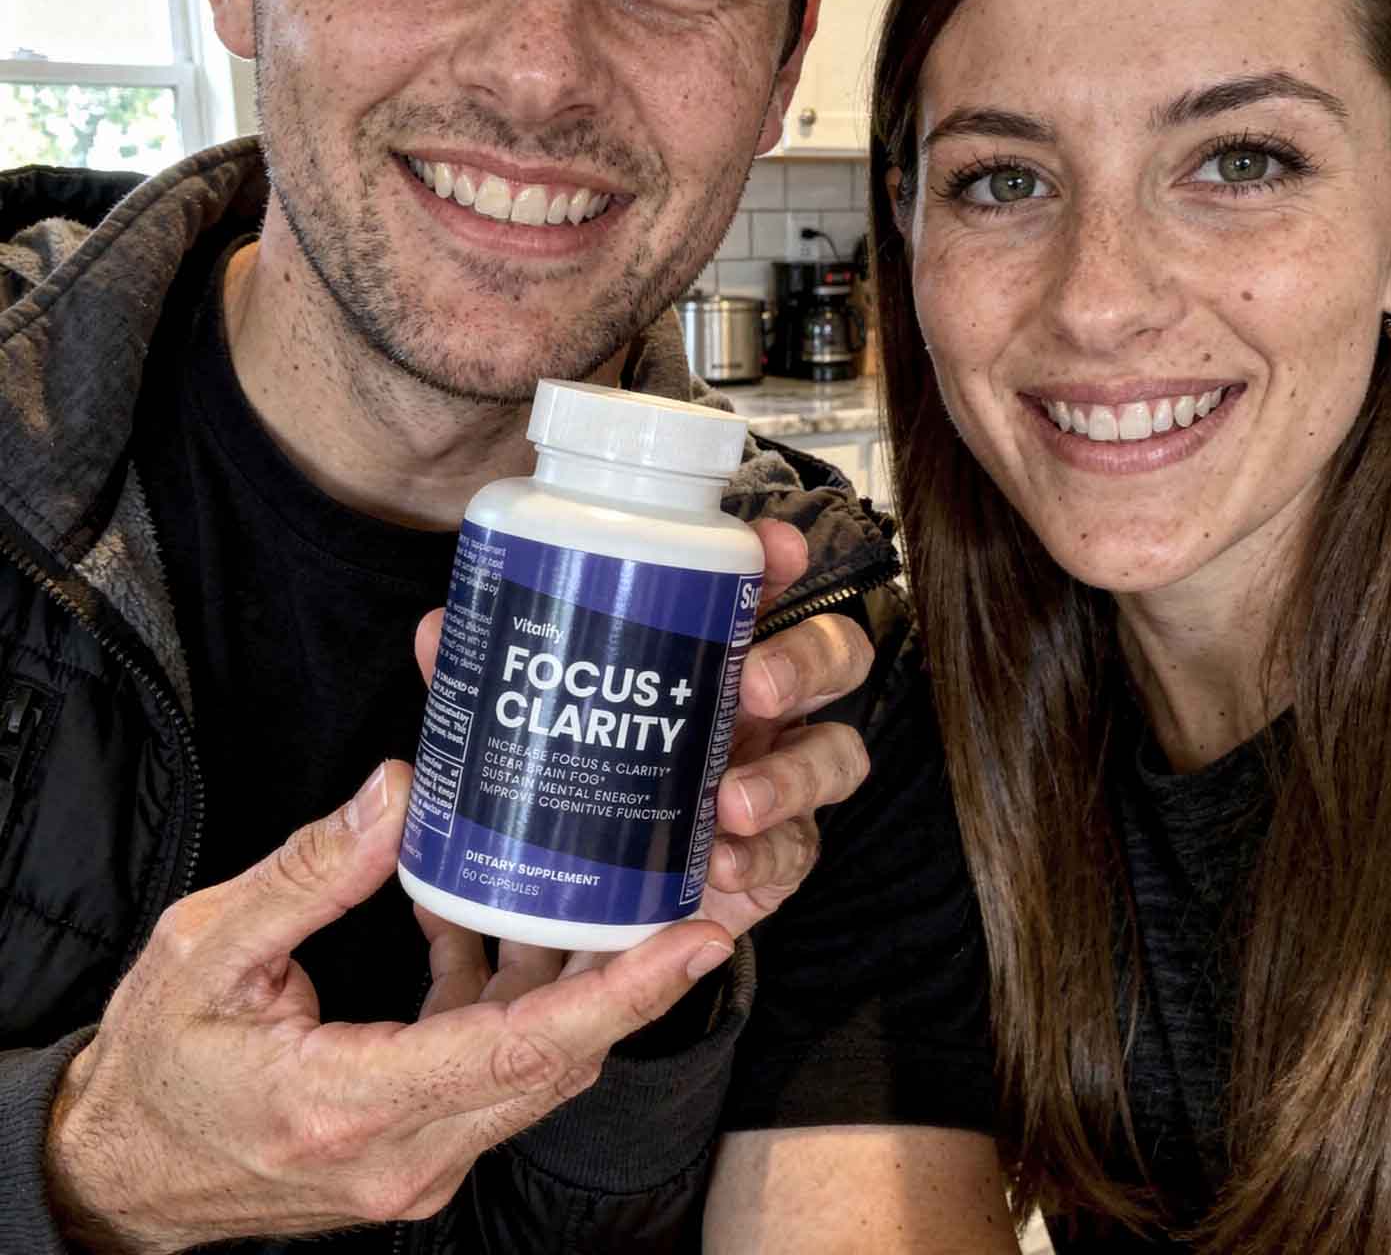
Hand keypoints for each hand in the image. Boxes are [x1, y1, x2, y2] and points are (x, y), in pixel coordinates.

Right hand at [43, 763, 734, 1252]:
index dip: (623, 993)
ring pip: (535, 1062)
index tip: (698, 939)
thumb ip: (308, 874)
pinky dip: (502, 991)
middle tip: (683, 885)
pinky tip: (474, 915)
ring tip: (594, 882)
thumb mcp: (204, 952)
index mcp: (354, 1105)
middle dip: (630, 974)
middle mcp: (408, 1151)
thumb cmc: (152, 1066)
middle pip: (555, 1057)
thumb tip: (401, 791)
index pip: (520, 1047)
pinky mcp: (419, 1145)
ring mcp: (419, 1159)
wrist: (116, 1175)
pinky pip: (491, 1062)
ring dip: (568, 976)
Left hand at [412, 519, 873, 1009]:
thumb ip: (496, 681)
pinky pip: (798, 852)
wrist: (585, 902)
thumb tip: (442, 628)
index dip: (782, 561)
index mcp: (714, 652)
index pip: (767, 590)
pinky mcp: (777, 857)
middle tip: (753, 682)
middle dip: (808, 656)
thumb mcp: (528, 723)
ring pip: (838, 754)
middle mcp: (763, 708)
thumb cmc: (575, 779)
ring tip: (731, 799)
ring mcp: (778, 779)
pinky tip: (725, 858)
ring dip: (796, 771)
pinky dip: (766, 853)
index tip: (775, 544)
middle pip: (834, 655)